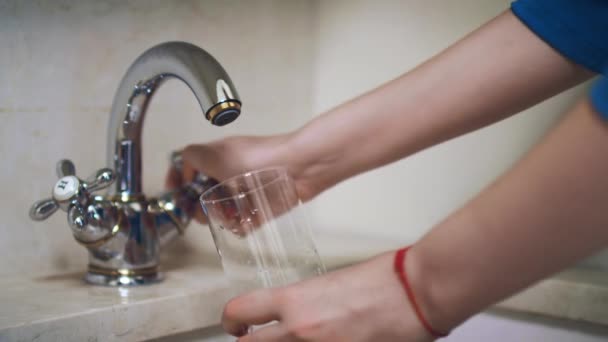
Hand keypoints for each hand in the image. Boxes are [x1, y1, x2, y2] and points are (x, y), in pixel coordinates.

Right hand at [165, 134, 320, 222]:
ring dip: (220, 217)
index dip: (178, 178)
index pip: (189, 164)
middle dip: (197, 206)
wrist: (300, 167)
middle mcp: (230, 172)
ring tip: (226, 220)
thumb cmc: (259, 158)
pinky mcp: (263, 205)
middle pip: (203, 192)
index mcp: (218, 157)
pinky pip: (246, 220)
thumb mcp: (218, 155)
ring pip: (224, 208)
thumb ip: (193, 157)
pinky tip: (241, 226)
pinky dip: (241, 225)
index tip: (175, 193)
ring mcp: (246, 189)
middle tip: (201, 213)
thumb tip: (181, 161)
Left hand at [222, 252, 433, 341]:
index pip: (242, 310)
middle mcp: (300, 329)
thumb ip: (306, 302)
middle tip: (255, 339)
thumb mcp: (332, 283)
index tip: (235, 324)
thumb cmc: (384, 279)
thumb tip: (295, 315)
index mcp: (296, 299)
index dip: (231, 320)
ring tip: (294, 340)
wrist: (417, 292)